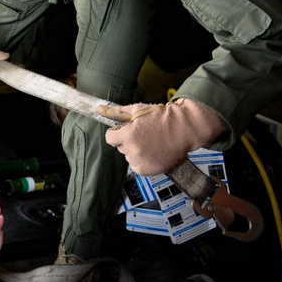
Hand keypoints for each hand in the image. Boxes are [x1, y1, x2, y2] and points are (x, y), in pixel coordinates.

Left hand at [99, 98, 225, 175]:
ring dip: (135, 151)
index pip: (110, 138)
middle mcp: (133, 151)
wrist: (182, 128)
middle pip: (120, 147)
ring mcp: (141, 162)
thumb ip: (117, 113)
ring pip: (129, 156)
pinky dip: (142, 160)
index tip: (125, 130)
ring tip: (150, 142)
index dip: (116, 133)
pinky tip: (153, 151)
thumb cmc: (159, 116)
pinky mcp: (149, 170)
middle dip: (127, 140)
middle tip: (142, 134)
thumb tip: (99, 110)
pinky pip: (137, 166)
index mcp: (128, 136)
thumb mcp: (136, 110)